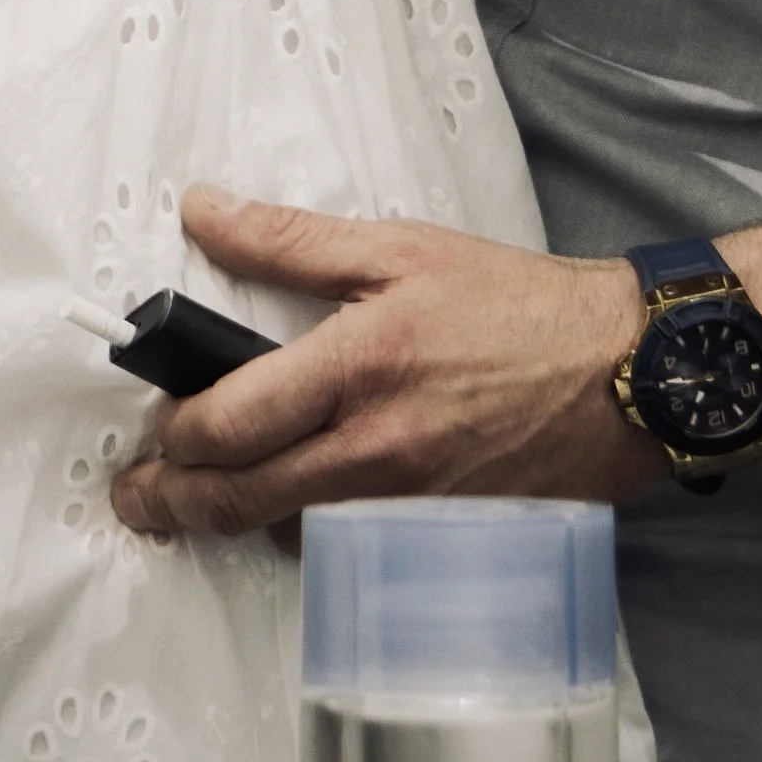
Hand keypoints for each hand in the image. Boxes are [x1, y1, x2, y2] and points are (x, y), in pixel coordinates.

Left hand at [109, 187, 655, 536]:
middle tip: (139, 494)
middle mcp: (376, 449)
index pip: (230, 422)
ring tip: (200, 494)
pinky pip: (342, 548)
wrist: (622, 373)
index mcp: (360, 366)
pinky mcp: (429, 537)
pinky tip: (291, 500)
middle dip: (169, 502)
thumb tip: (205, 214)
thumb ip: (289, 239)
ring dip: (230, 519)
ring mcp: (404, 505)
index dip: (172, 433)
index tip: (155, 420)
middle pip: (238, 500)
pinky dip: (301, 529)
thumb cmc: (518, 305)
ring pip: (283, 533)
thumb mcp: (400, 247)